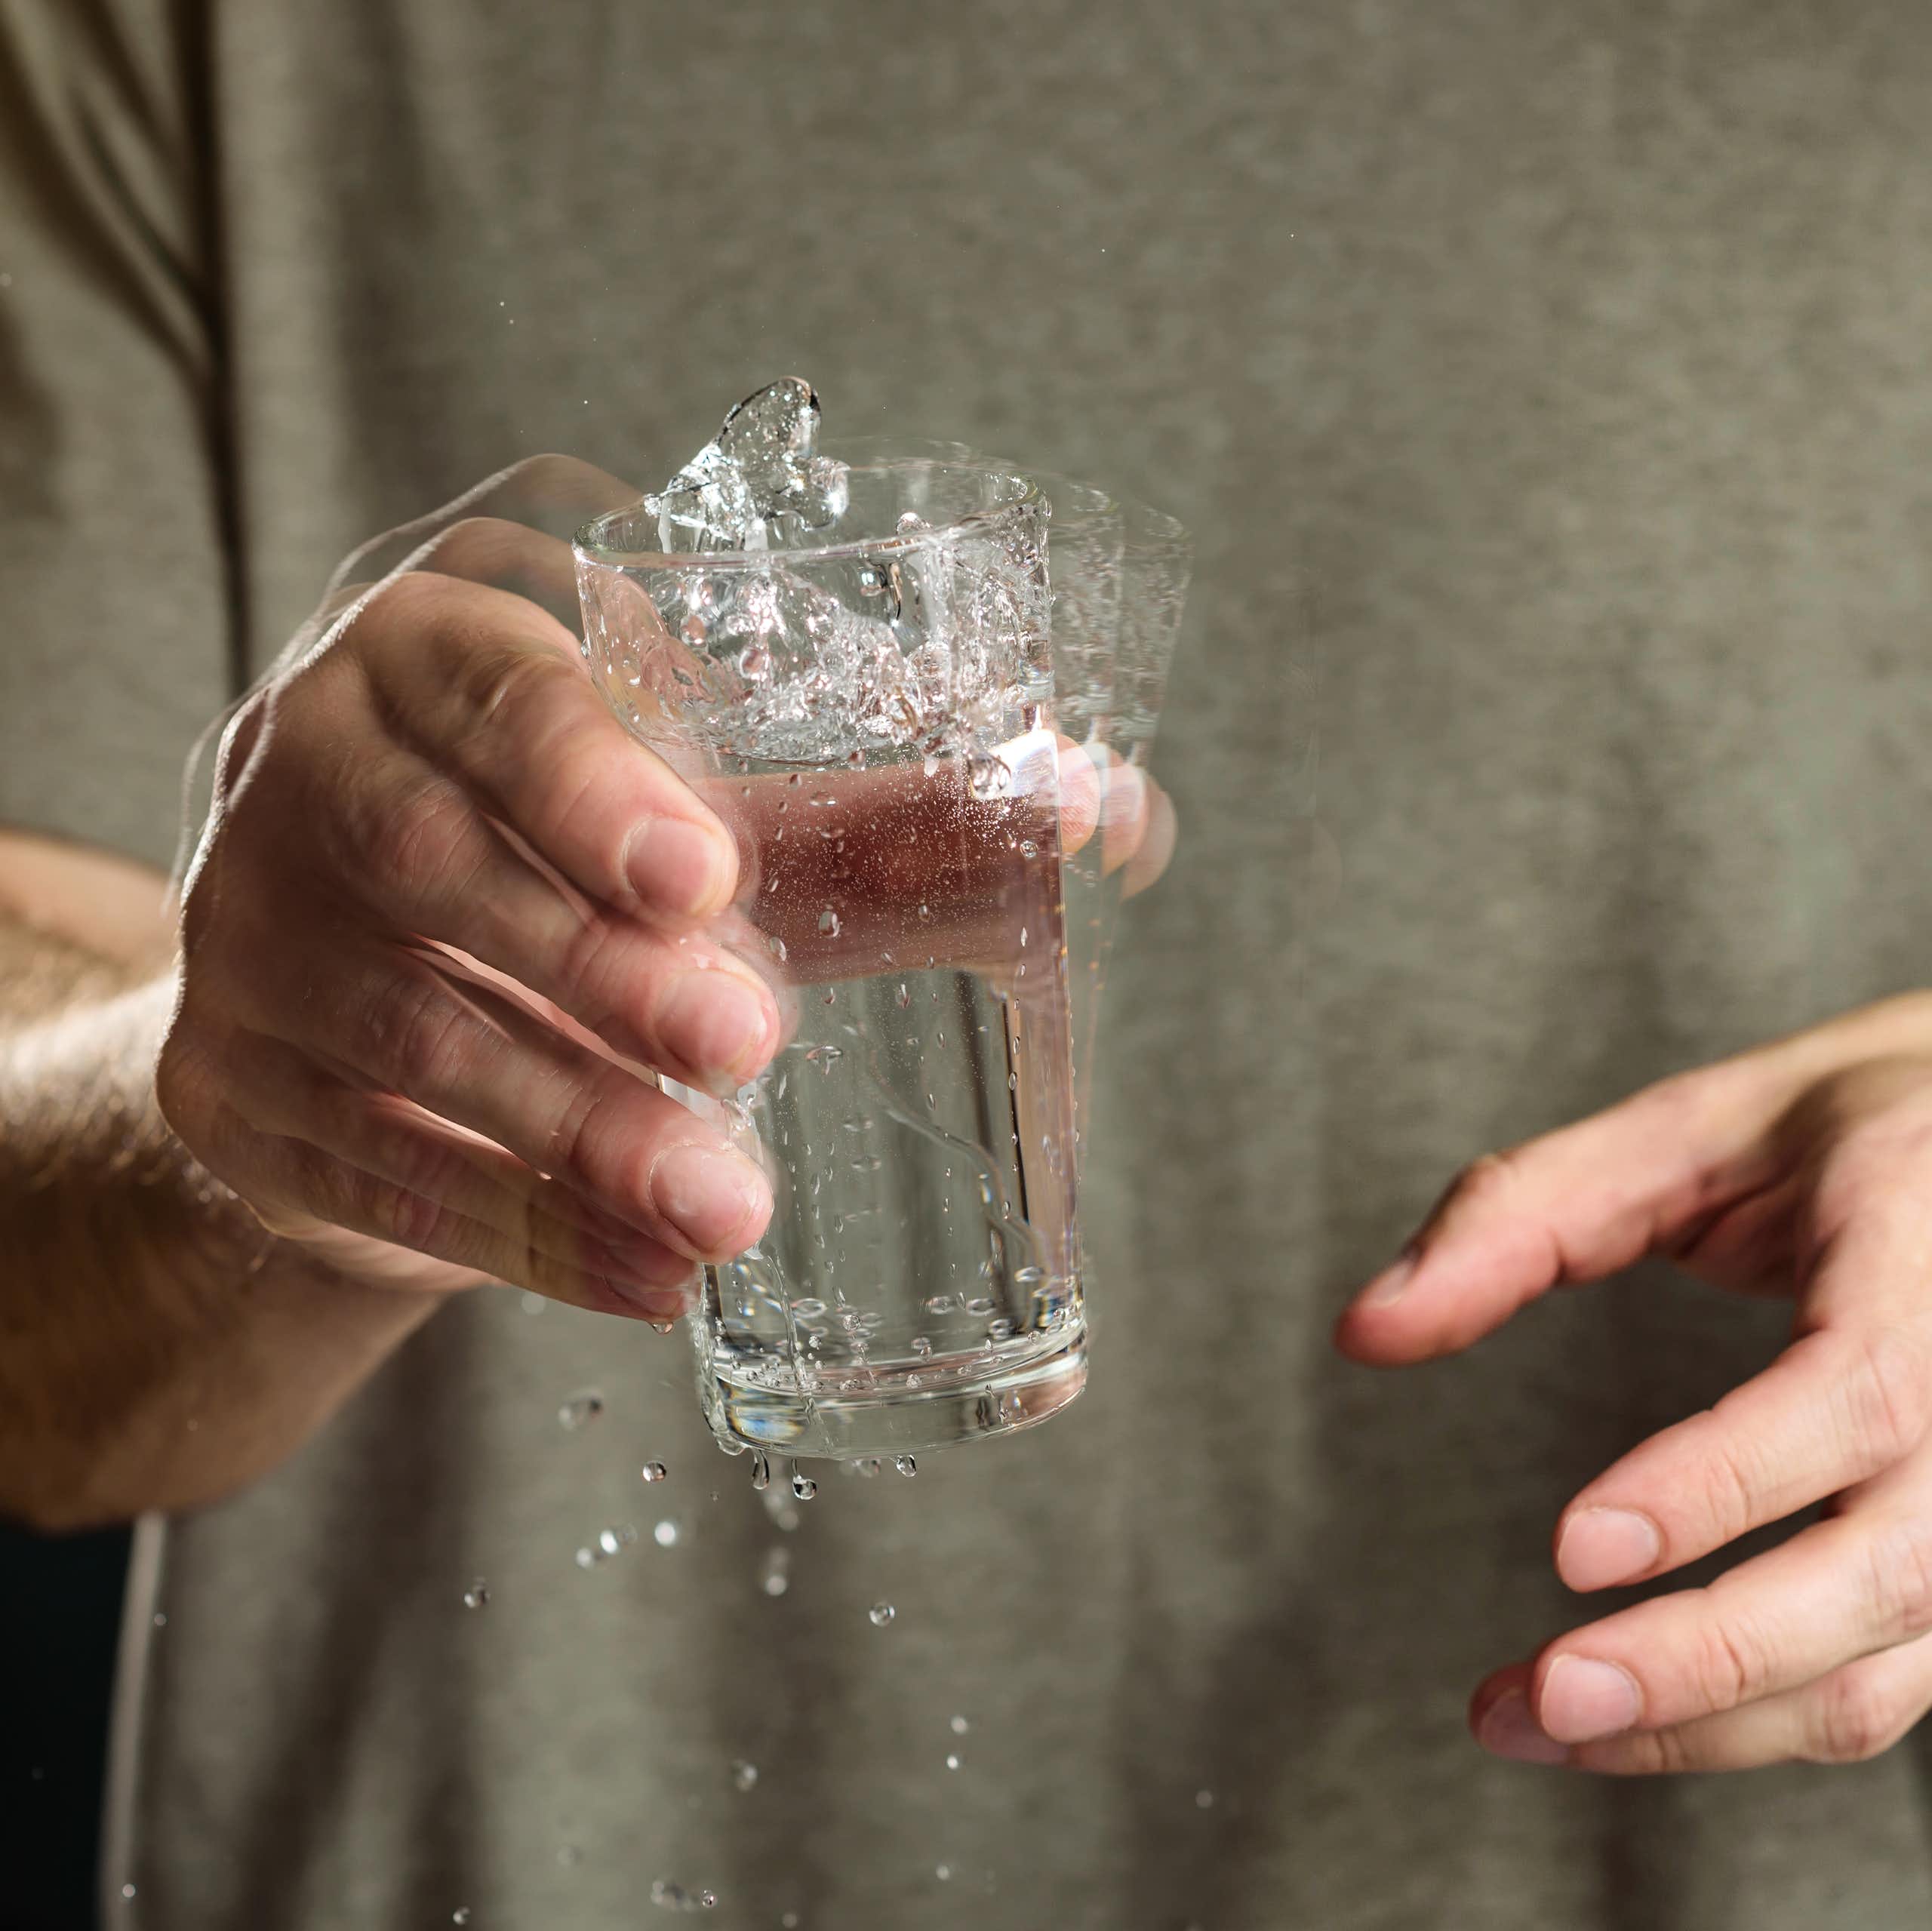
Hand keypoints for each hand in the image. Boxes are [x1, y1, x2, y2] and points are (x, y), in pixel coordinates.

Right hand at [159, 456, 1173, 1323]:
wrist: (363, 970)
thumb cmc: (570, 847)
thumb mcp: (696, 801)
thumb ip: (876, 811)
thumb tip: (1110, 815)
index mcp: (435, 650)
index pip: (496, 687)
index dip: (589, 778)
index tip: (705, 875)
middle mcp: (309, 767)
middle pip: (432, 859)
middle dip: (595, 966)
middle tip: (745, 1043)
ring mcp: (244, 929)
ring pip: (403, 1032)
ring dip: (572, 1131)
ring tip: (723, 1208)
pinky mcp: (225, 1082)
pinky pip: (370, 1166)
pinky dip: (520, 1233)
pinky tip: (649, 1276)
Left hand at [1337, 994, 1931, 1772]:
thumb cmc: (1829, 1137)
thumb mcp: (1682, 1131)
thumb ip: (1521, 1215)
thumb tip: (1364, 1329)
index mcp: (1925, 1249)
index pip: (1859, 1393)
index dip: (1724, 1482)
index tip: (1574, 1549)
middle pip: (1888, 1571)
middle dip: (1706, 1657)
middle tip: (1539, 1693)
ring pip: (1884, 1668)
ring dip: (1707, 1725)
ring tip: (1532, 1720)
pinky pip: (1881, 1682)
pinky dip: (1744, 1721)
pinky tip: (1622, 1719)